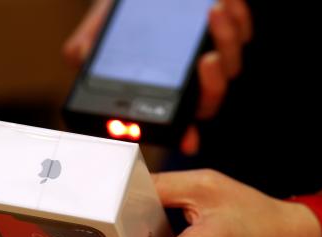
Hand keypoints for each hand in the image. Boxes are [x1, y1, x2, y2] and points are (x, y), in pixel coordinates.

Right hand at [62, 0, 252, 154]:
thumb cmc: (120, 12)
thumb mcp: (99, 27)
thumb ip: (87, 44)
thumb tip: (80, 56)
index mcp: (158, 92)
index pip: (174, 122)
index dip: (183, 135)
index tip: (188, 139)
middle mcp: (187, 82)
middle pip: (209, 98)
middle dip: (212, 82)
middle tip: (205, 60)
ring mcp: (210, 59)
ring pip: (229, 65)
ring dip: (226, 41)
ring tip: (213, 12)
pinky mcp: (226, 32)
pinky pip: (241, 34)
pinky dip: (236, 20)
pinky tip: (224, 4)